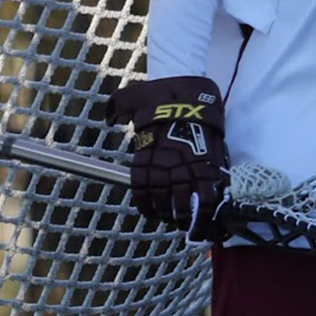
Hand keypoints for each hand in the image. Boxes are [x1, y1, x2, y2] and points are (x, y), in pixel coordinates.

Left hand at [107, 76, 230, 239]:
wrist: (188, 93)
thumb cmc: (160, 94)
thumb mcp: (132, 98)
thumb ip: (118, 107)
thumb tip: (108, 117)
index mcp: (144, 155)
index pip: (141, 191)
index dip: (147, 205)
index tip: (153, 210)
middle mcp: (163, 167)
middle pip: (162, 200)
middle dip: (166, 213)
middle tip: (172, 218)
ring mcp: (185, 169)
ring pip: (182, 204)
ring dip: (184, 217)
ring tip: (187, 222)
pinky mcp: (207, 168)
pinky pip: (206, 198)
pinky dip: (205, 212)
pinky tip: (206, 220)